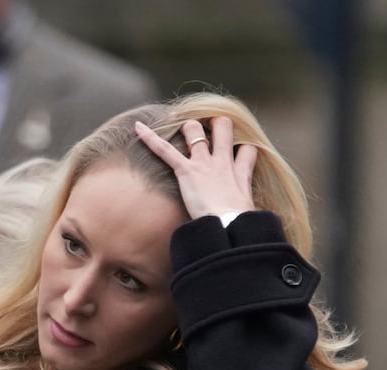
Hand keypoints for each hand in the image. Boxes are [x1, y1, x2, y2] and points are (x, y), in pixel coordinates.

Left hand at [133, 115, 256, 221]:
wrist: (228, 227)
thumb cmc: (238, 224)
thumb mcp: (249, 210)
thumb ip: (246, 203)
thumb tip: (248, 214)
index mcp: (237, 173)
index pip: (246, 150)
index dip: (242, 149)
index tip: (237, 153)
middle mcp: (221, 162)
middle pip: (223, 127)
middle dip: (215, 124)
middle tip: (207, 129)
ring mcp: (203, 164)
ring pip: (194, 131)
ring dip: (187, 128)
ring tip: (182, 129)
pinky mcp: (186, 171)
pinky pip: (165, 150)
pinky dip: (150, 138)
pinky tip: (138, 127)